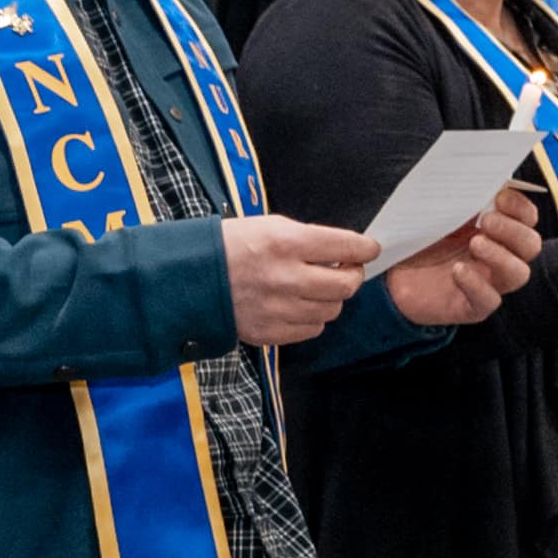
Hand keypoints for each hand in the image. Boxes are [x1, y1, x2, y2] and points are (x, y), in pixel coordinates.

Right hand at [216, 211, 379, 346]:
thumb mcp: (269, 225)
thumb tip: (345, 251)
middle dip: (352, 276)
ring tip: (316, 288)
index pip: (346, 246)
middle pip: (346, 285)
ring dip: (330, 298)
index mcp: (286, 242)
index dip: (365, 248)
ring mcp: (278, 308)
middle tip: (346, 270)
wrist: (188, 277)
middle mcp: (286, 277)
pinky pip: (312, 329)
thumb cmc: (230, 246)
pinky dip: (312, 318)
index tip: (369, 249)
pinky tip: (299, 306)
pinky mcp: (269, 331)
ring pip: (331, 309)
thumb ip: (309, 238)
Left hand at [383, 194, 545, 326]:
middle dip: (513, 230)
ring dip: (500, 256)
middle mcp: (502, 257)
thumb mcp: (440, 217)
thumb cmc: (423, 243)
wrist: (396, 278)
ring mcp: (490, 284)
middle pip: (530, 245)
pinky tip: (458, 270)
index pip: (527, 219)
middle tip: (486, 220)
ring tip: (475, 243)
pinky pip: (488, 300)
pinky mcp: (473, 307)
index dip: (520, 207)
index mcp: (498, 231)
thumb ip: (459, 201)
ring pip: (518, 274)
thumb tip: (474, 177)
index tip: (500, 196)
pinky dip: (476, 284)